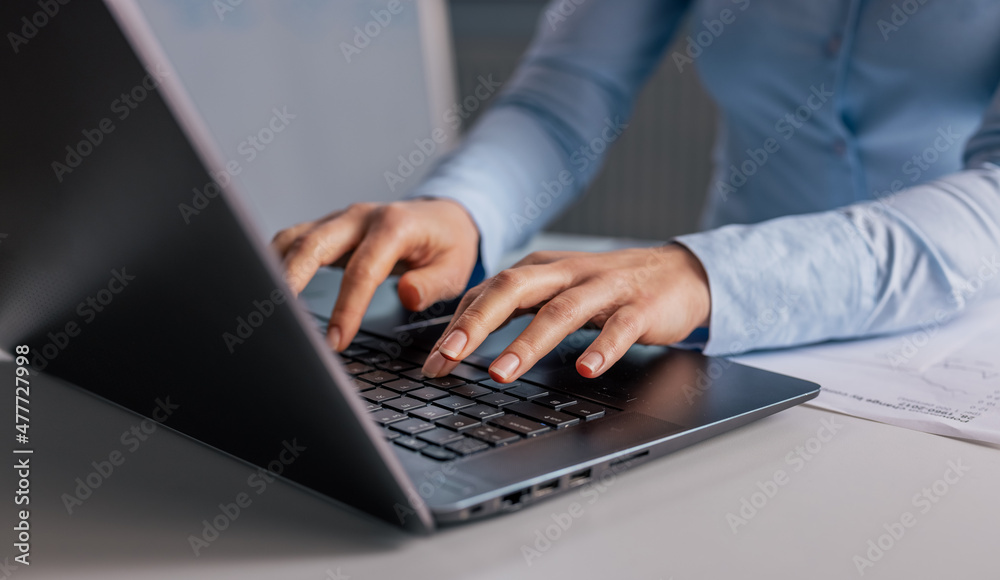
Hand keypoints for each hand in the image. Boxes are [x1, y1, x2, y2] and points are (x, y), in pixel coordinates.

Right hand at [271, 198, 479, 349]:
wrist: (443, 216)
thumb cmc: (448, 245)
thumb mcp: (456, 267)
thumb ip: (433, 283)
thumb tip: (407, 295)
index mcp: (394, 226)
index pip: (362, 271)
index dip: (346, 308)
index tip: (335, 340)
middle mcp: (360, 217)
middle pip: (313, 245)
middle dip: (291, 282)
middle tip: (280, 321)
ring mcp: (339, 219)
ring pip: (294, 239)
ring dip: (275, 271)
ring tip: (265, 308)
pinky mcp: (327, 228)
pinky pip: (293, 241)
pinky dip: (276, 263)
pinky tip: (270, 290)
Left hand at [421, 244, 710, 380]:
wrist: (680, 273)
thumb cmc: (609, 288)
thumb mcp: (556, 289)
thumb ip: (516, 305)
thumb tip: (462, 331)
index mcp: (541, 269)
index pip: (488, 291)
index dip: (456, 324)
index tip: (433, 361)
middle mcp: (567, 273)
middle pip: (513, 290)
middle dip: (476, 324)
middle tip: (448, 357)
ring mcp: (604, 289)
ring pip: (560, 311)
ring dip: (528, 342)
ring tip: (501, 372)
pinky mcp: (640, 308)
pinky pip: (619, 329)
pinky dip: (602, 348)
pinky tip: (587, 370)